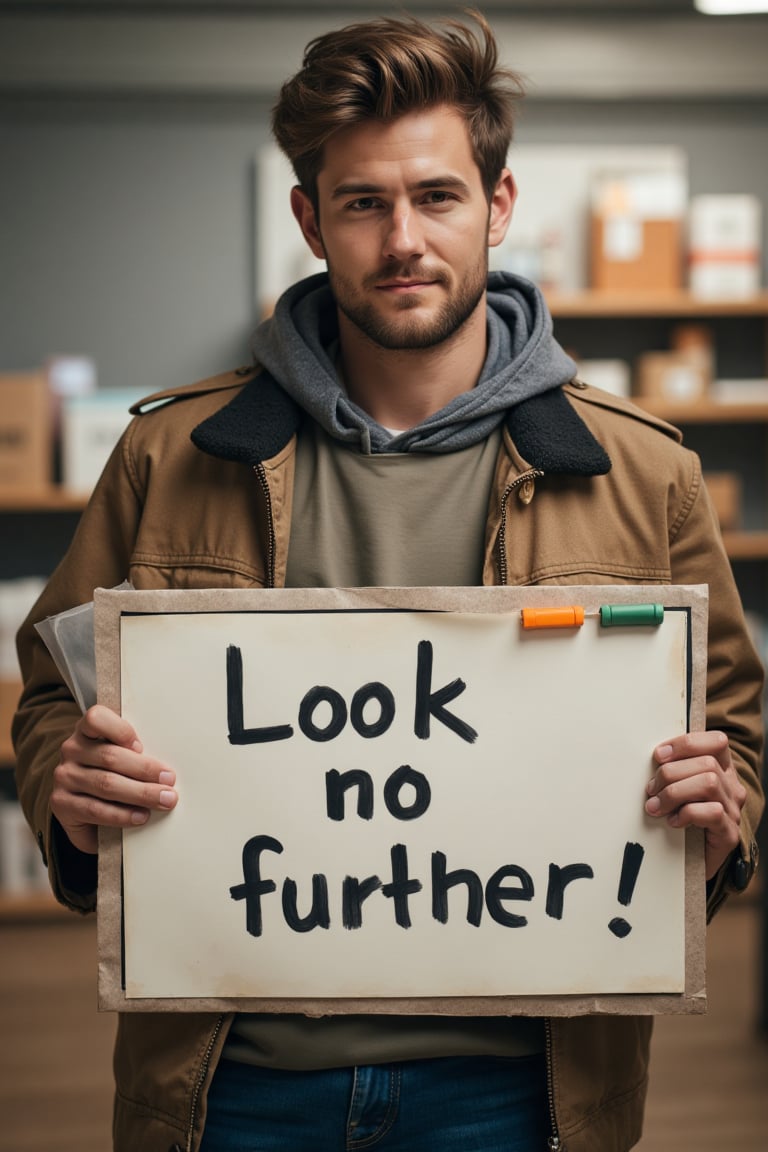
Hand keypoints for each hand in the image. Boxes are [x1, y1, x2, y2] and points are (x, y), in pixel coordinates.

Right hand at [52, 704, 177, 854]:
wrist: (81, 807)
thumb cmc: (111, 773)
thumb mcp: (120, 756)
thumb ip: (135, 753)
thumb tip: (168, 768)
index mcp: (86, 730)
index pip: (96, 718)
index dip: (120, 730)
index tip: (141, 746)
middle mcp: (71, 750)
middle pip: (110, 757)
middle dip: (145, 769)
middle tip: (170, 780)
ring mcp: (64, 777)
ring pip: (105, 784)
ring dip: (140, 793)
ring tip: (164, 800)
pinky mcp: (61, 803)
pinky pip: (96, 809)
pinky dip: (122, 814)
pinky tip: (141, 816)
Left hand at [645, 730, 746, 880]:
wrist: (695, 861)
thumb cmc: (683, 818)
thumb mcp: (679, 788)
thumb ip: (674, 770)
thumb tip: (653, 758)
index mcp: (722, 770)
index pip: (717, 742)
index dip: (687, 743)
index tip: (659, 755)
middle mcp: (732, 787)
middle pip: (707, 763)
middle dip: (671, 773)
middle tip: (651, 789)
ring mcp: (733, 810)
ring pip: (708, 783)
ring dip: (674, 792)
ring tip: (656, 806)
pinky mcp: (729, 834)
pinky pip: (711, 812)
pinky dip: (686, 814)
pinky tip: (673, 821)